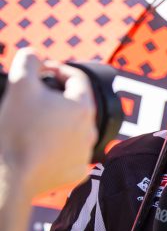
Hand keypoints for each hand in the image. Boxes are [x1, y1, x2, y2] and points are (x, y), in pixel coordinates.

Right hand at [0, 48, 96, 197]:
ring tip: (37, 123)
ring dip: (60, 123)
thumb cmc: (17, 128)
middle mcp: (91, 131)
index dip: (58, 70)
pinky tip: (42, 146)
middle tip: (35, 98)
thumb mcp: (19, 84)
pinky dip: (60, 148)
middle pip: (77, 105)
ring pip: (75, 130)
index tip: (42, 72)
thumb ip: (29, 60)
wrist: (12, 175)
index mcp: (82, 107)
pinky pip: (71, 154)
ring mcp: (86, 154)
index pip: (76, 79)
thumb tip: (36, 55)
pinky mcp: (78, 172)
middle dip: (59, 98)